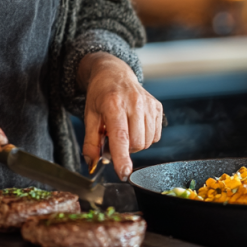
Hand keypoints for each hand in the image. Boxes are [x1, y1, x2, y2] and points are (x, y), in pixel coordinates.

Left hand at [79, 52, 162, 180]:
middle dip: (125, 149)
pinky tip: (135, 126)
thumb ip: (90, 142)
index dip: (122, 157)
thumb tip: (92, 164)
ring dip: (135, 143)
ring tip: (124, 130)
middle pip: (136, 143)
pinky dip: (145, 137)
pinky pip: (155, 135)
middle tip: (113, 138)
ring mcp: (148, 103)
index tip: (124, 173)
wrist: (113, 73)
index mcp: (113, 104)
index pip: (120, 136)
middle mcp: (133, 102)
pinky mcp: (157, 106)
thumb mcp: (89, 116)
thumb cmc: (100, 95)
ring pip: (147, 142)